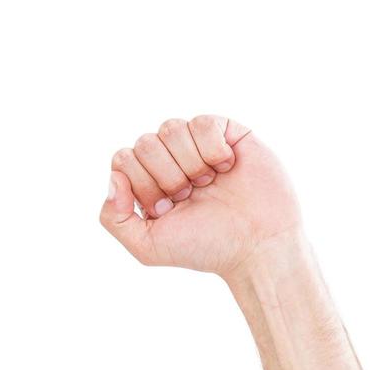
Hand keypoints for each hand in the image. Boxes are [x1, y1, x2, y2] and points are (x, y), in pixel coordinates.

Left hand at [97, 115, 303, 281]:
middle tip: (189, 197)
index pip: (123, 159)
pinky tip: (227, 167)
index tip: (166, 208)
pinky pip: (202, 123)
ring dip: (189, 163)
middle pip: (144, 143)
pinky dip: (212, 149)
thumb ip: (113, 218)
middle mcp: (169, 159)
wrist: (256, 245)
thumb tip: (114, 178)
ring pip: (170, 128)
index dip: (142, 184)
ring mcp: (197, 145)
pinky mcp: (227, 133)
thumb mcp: (147, 246)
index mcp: (147, 181)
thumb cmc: (204, 247)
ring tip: (208, 184)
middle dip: (166, 176)